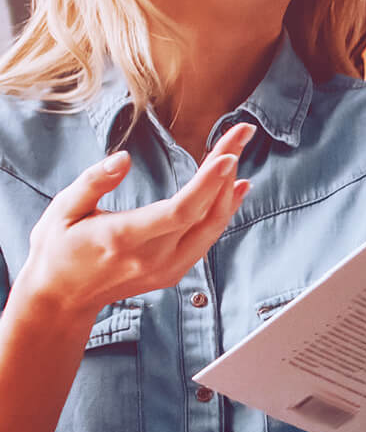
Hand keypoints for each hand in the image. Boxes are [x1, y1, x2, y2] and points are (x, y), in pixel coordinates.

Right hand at [14, 124, 252, 330]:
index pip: (180, 210)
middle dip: (226, 173)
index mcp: (125, 237)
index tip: (229, 155)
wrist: (63, 297)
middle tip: (241, 134)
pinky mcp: (174, 273)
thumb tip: (123, 158)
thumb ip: (93, 182)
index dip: (209, 184)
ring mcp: (168, 269)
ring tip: (237, 155)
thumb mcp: (63, 209)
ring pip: (212, 229)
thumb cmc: (58, 247)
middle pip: (205, 215)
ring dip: (229, 192)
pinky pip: (207, 240)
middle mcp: (154, 257)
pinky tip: (232, 189)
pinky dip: (222, 213)